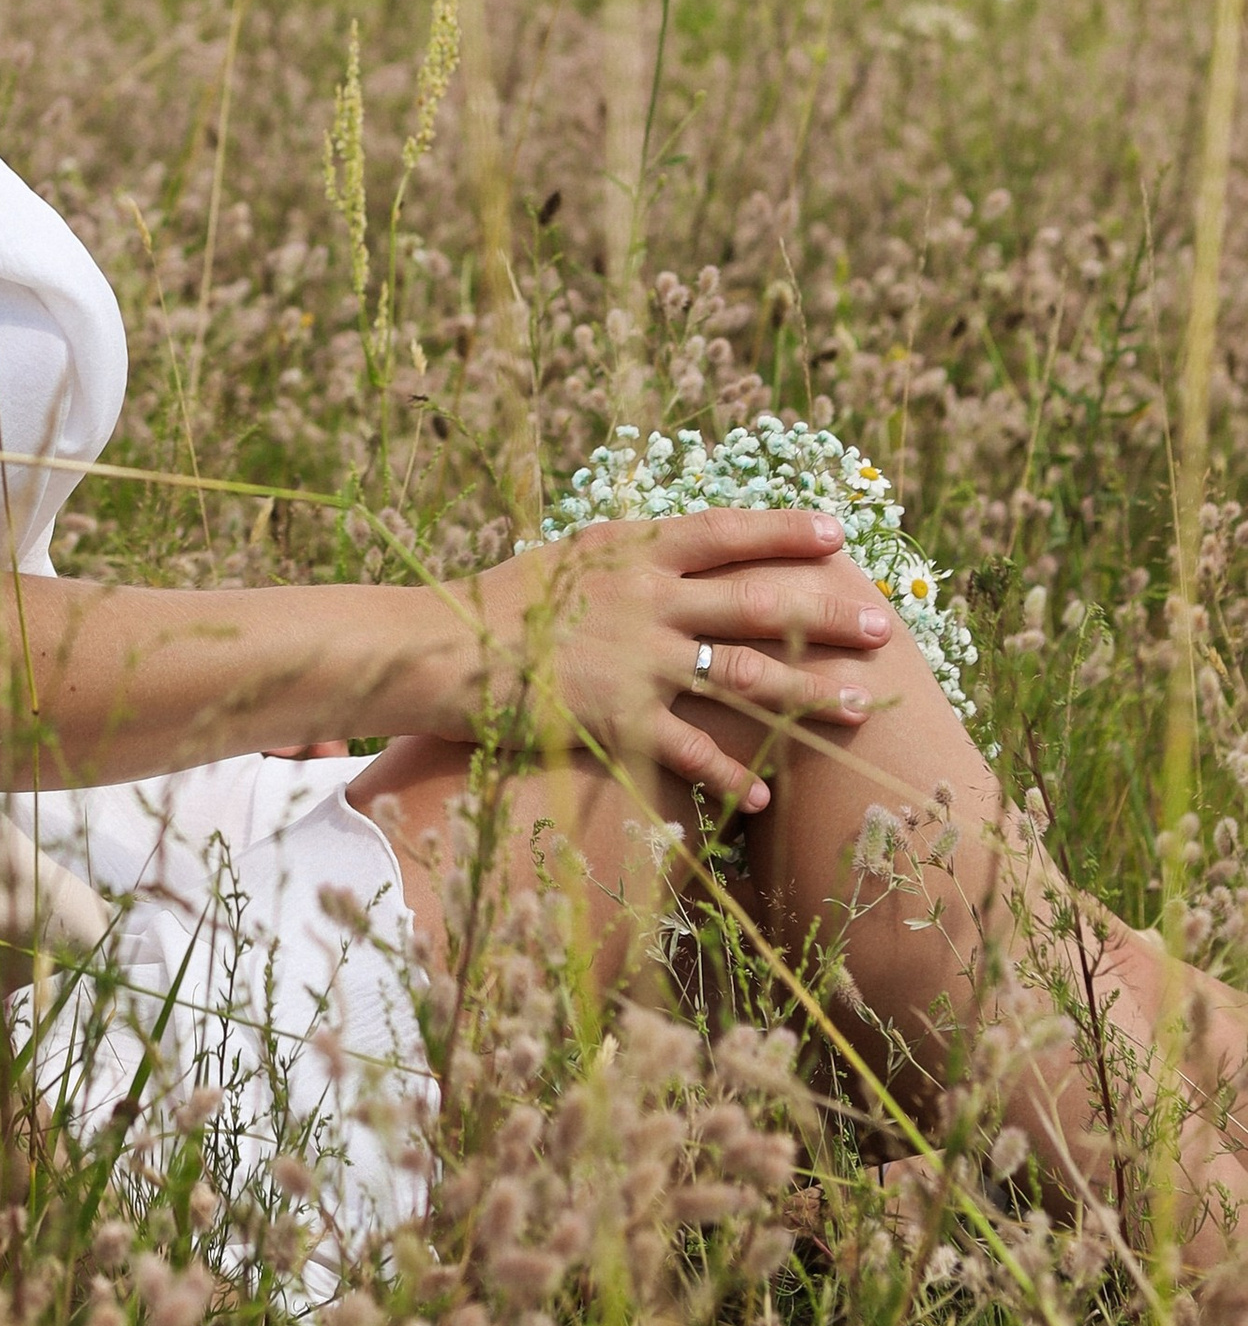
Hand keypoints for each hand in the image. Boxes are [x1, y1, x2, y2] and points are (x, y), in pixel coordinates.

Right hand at [405, 509, 897, 813]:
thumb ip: (628, 556)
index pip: (726, 531)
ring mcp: (639, 660)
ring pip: (747, 676)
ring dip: (810, 694)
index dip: (786, 530)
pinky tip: (768, 794)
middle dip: (828, 615)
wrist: (441, 648)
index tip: (838, 534)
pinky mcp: (623, 718)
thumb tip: (678, 549)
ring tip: (861, 708)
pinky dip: (735, 774)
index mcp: (633, 549)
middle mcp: (647, 599)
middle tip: (885, 626)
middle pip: (759, 604)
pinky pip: (694, 750)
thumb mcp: (569, 557)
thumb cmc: (500, 601)